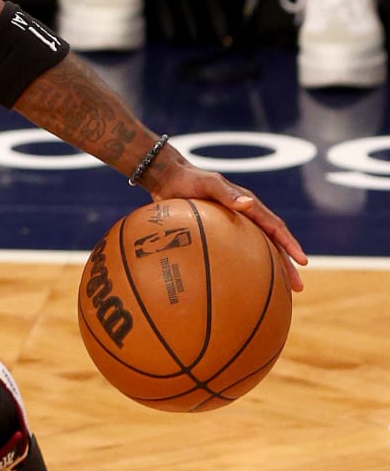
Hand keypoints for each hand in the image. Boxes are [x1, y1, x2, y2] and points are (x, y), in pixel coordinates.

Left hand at [139, 153, 307, 291]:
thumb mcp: (208, 184)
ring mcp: (234, 226)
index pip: (276, 227)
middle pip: (272, 244)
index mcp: (249, 206)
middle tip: (298, 287)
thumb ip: (226, 193)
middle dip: (287, 265)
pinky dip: (242, 267)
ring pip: (257, 250)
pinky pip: (235, 252)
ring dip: (269, 269)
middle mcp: (246, 216)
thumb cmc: (188, 180)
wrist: (168, 178)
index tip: (302, 262)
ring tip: (277, 292)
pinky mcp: (219, 232)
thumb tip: (249, 204)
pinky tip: (238, 285)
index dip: (290, 245)